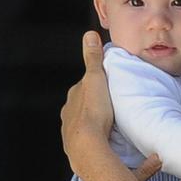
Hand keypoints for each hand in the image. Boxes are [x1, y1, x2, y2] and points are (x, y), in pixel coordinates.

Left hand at [60, 32, 113, 171]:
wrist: (87, 146)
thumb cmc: (94, 112)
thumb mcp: (96, 79)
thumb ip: (93, 59)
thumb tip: (89, 35)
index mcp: (74, 96)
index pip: (84, 86)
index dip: (96, 85)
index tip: (108, 86)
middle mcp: (68, 112)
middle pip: (82, 104)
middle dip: (94, 104)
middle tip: (111, 105)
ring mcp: (70, 130)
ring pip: (82, 121)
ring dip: (94, 121)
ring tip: (109, 123)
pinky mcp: (75, 146)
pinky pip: (85, 138)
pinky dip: (93, 136)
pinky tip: (103, 139)